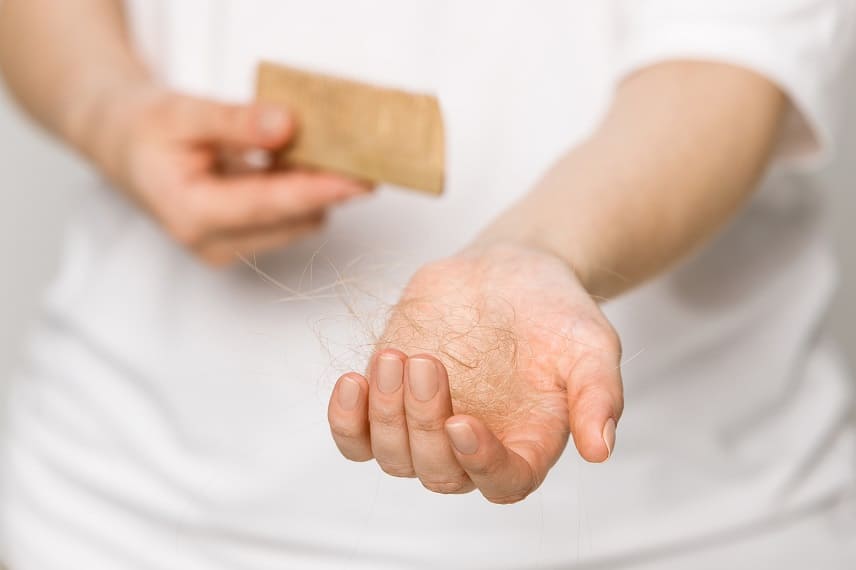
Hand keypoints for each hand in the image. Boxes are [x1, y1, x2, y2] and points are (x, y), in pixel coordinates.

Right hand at [88, 86, 370, 264]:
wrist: (127, 149)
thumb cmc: (147, 131)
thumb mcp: (183, 113)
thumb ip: (236, 121)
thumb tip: (288, 125)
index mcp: (191, 214)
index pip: (269, 205)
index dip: (319, 191)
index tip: (360, 179)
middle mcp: (213, 244)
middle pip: (294, 219)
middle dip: (325, 184)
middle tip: (352, 144)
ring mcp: (230, 250)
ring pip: (300, 222)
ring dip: (314, 188)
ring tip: (309, 145)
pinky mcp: (245, 245)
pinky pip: (293, 221)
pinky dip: (303, 192)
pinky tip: (295, 162)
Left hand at [328, 243, 623, 502]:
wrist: (509, 273)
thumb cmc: (555, 312)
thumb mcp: (591, 344)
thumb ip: (599, 393)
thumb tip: (600, 450)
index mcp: (525, 445)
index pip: (501, 483)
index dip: (480, 464)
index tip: (463, 421)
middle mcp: (471, 447)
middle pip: (438, 473)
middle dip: (424, 425)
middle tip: (427, 362)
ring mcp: (425, 424)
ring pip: (393, 457)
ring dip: (387, 415)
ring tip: (398, 356)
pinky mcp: (389, 397)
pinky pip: (355, 435)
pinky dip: (346, 420)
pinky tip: (351, 381)